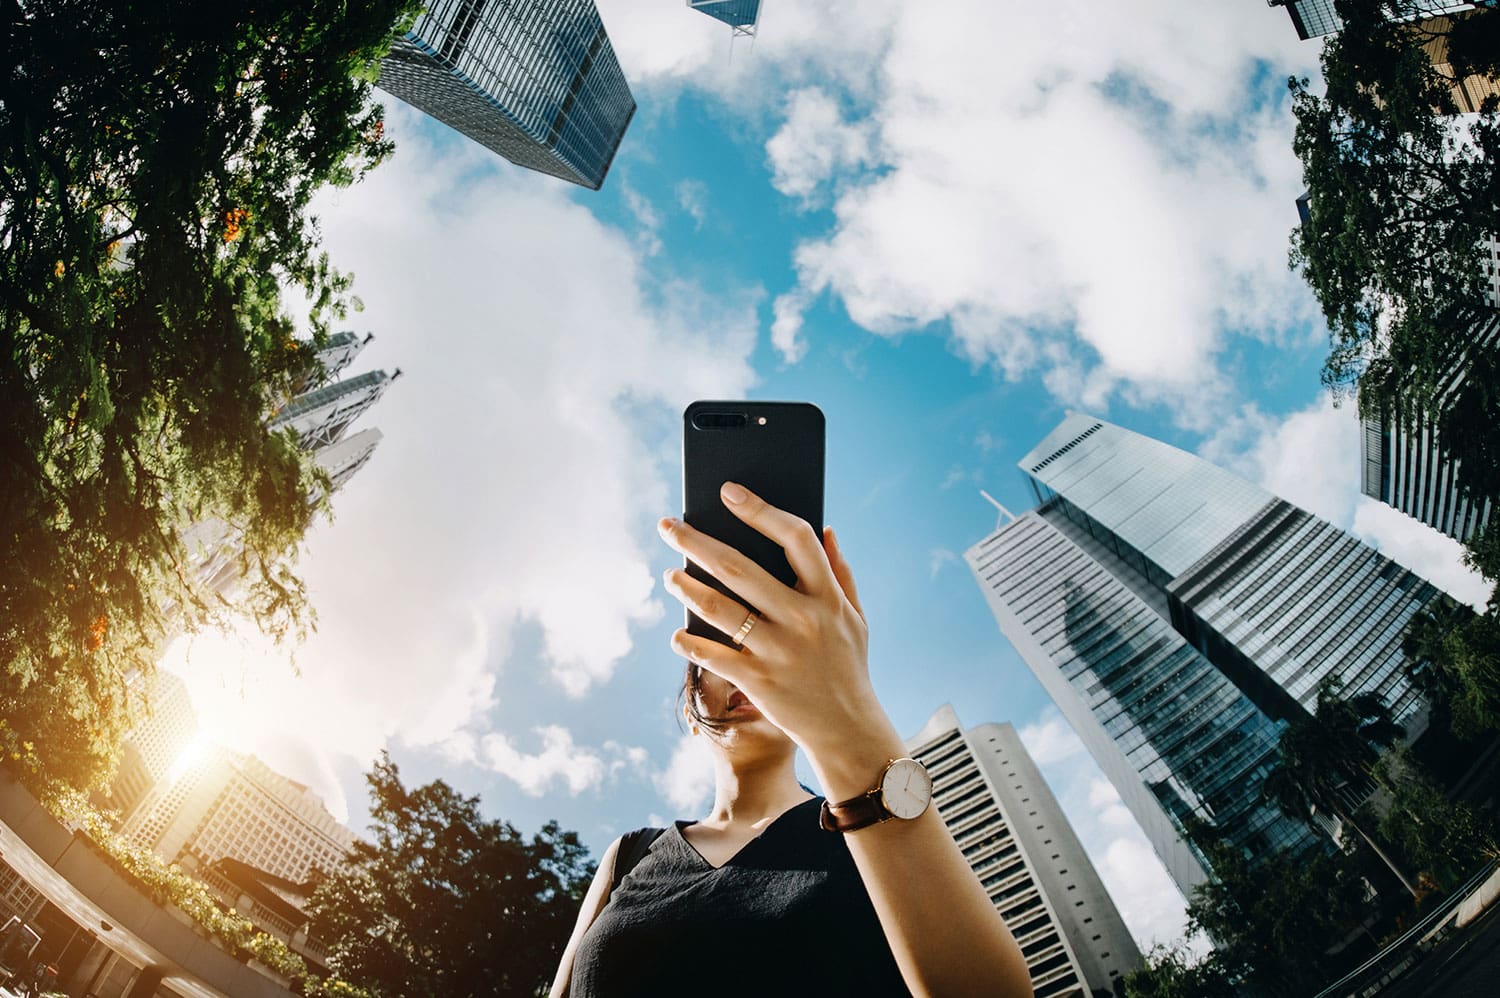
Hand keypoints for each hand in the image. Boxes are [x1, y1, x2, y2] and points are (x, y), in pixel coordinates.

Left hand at [658, 482, 897, 765]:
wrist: (849, 730)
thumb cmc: (848, 667)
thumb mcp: (856, 618)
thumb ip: (841, 572)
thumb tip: (827, 528)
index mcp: (828, 597)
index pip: (796, 537)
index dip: (761, 510)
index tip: (729, 492)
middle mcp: (803, 619)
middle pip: (740, 568)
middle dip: (696, 541)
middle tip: (668, 526)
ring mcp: (779, 651)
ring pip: (719, 608)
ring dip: (685, 587)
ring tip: (669, 575)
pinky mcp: (759, 682)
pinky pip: (713, 656)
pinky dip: (690, 643)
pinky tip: (677, 635)